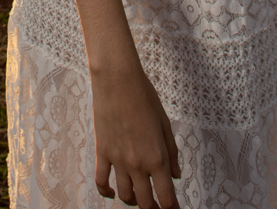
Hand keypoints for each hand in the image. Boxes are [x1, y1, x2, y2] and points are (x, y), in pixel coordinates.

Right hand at [91, 63, 180, 206]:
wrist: (117, 80)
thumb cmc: (144, 96)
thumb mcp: (164, 124)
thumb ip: (172, 153)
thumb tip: (175, 176)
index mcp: (157, 157)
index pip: (167, 198)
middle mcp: (137, 164)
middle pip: (145, 203)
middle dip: (153, 208)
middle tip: (157, 206)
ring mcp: (118, 159)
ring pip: (125, 196)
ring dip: (133, 201)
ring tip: (138, 197)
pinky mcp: (102, 152)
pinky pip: (101, 181)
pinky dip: (105, 192)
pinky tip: (111, 193)